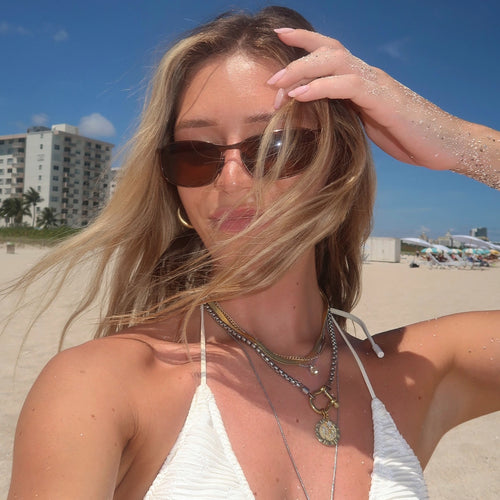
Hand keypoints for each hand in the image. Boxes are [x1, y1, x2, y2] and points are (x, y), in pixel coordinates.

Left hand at [268, 29, 499, 188]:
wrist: (442, 144)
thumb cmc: (406, 135)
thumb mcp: (368, 122)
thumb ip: (347, 111)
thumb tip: (321, 114)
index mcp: (363, 79)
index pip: (330, 52)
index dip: (305, 41)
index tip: (279, 37)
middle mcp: (368, 74)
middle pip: (328, 51)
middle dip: (296, 59)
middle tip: (270, 79)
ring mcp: (376, 83)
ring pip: (334, 62)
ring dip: (302, 71)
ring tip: (278, 85)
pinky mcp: (383, 99)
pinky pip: (347, 85)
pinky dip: (321, 87)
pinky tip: (302, 94)